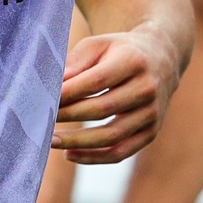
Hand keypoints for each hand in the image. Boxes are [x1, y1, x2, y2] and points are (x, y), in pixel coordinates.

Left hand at [54, 28, 180, 163]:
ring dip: (77, 142)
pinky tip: (69, 154)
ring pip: (111, 136)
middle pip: (102, 109)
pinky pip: (120, 153)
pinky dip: (93, 158)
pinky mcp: (151, 133)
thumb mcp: (99, 45)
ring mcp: (152, 113)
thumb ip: (75, 63)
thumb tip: (52, 86)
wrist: (161, 59)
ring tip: (50, 140)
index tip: (43, 99)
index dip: (68, 93)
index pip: (96, 81)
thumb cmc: (120, 51)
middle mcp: (147, 88)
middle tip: (41, 120)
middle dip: (68, 116)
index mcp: (134, 61)